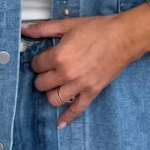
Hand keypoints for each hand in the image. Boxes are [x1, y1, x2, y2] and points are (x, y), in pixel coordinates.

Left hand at [20, 14, 141, 128]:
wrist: (125, 37)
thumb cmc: (99, 29)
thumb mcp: (68, 25)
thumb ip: (44, 29)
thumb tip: (25, 29)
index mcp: (59, 56)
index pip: (36, 65)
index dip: (38, 61)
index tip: (43, 59)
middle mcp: (67, 73)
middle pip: (41, 84)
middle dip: (42, 77)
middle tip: (48, 71)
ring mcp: (79, 85)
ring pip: (54, 99)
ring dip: (51, 93)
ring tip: (54, 86)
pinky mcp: (91, 92)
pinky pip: (76, 109)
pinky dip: (67, 117)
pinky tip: (60, 123)